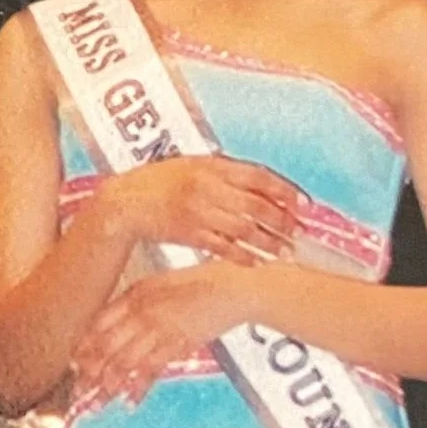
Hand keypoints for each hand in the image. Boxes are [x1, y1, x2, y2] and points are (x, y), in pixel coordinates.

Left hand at [72, 262, 256, 408]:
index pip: (100, 323)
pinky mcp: (179, 342)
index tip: (74, 363)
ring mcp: (161, 328)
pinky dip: (140, 387)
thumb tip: (122, 320)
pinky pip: (153, 368)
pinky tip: (130, 402)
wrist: (238, 288)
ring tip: (96, 406)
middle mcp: (144, 311)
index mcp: (137, 293)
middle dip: (90, 373)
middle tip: (78, 393)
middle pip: (108, 346)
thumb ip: (142, 300)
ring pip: (125, 361)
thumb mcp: (165, 283)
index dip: (85, 346)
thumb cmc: (205, 282)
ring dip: (108, 386)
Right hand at [103, 153, 299, 262]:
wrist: (126, 202)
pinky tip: (256, 262)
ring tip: (285, 252)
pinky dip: (242, 256)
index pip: (257, 176)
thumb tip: (259, 184)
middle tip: (298, 231)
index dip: (282, 190)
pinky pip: (223, 247)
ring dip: (268, 242)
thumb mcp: (191, 165)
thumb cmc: (159, 181)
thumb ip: (222, 172)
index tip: (301, 202)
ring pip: (243, 229)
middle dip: (281, 220)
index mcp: (210, 166)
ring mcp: (199, 212)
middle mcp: (207, 188)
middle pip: (255, 205)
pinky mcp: (190, 234)